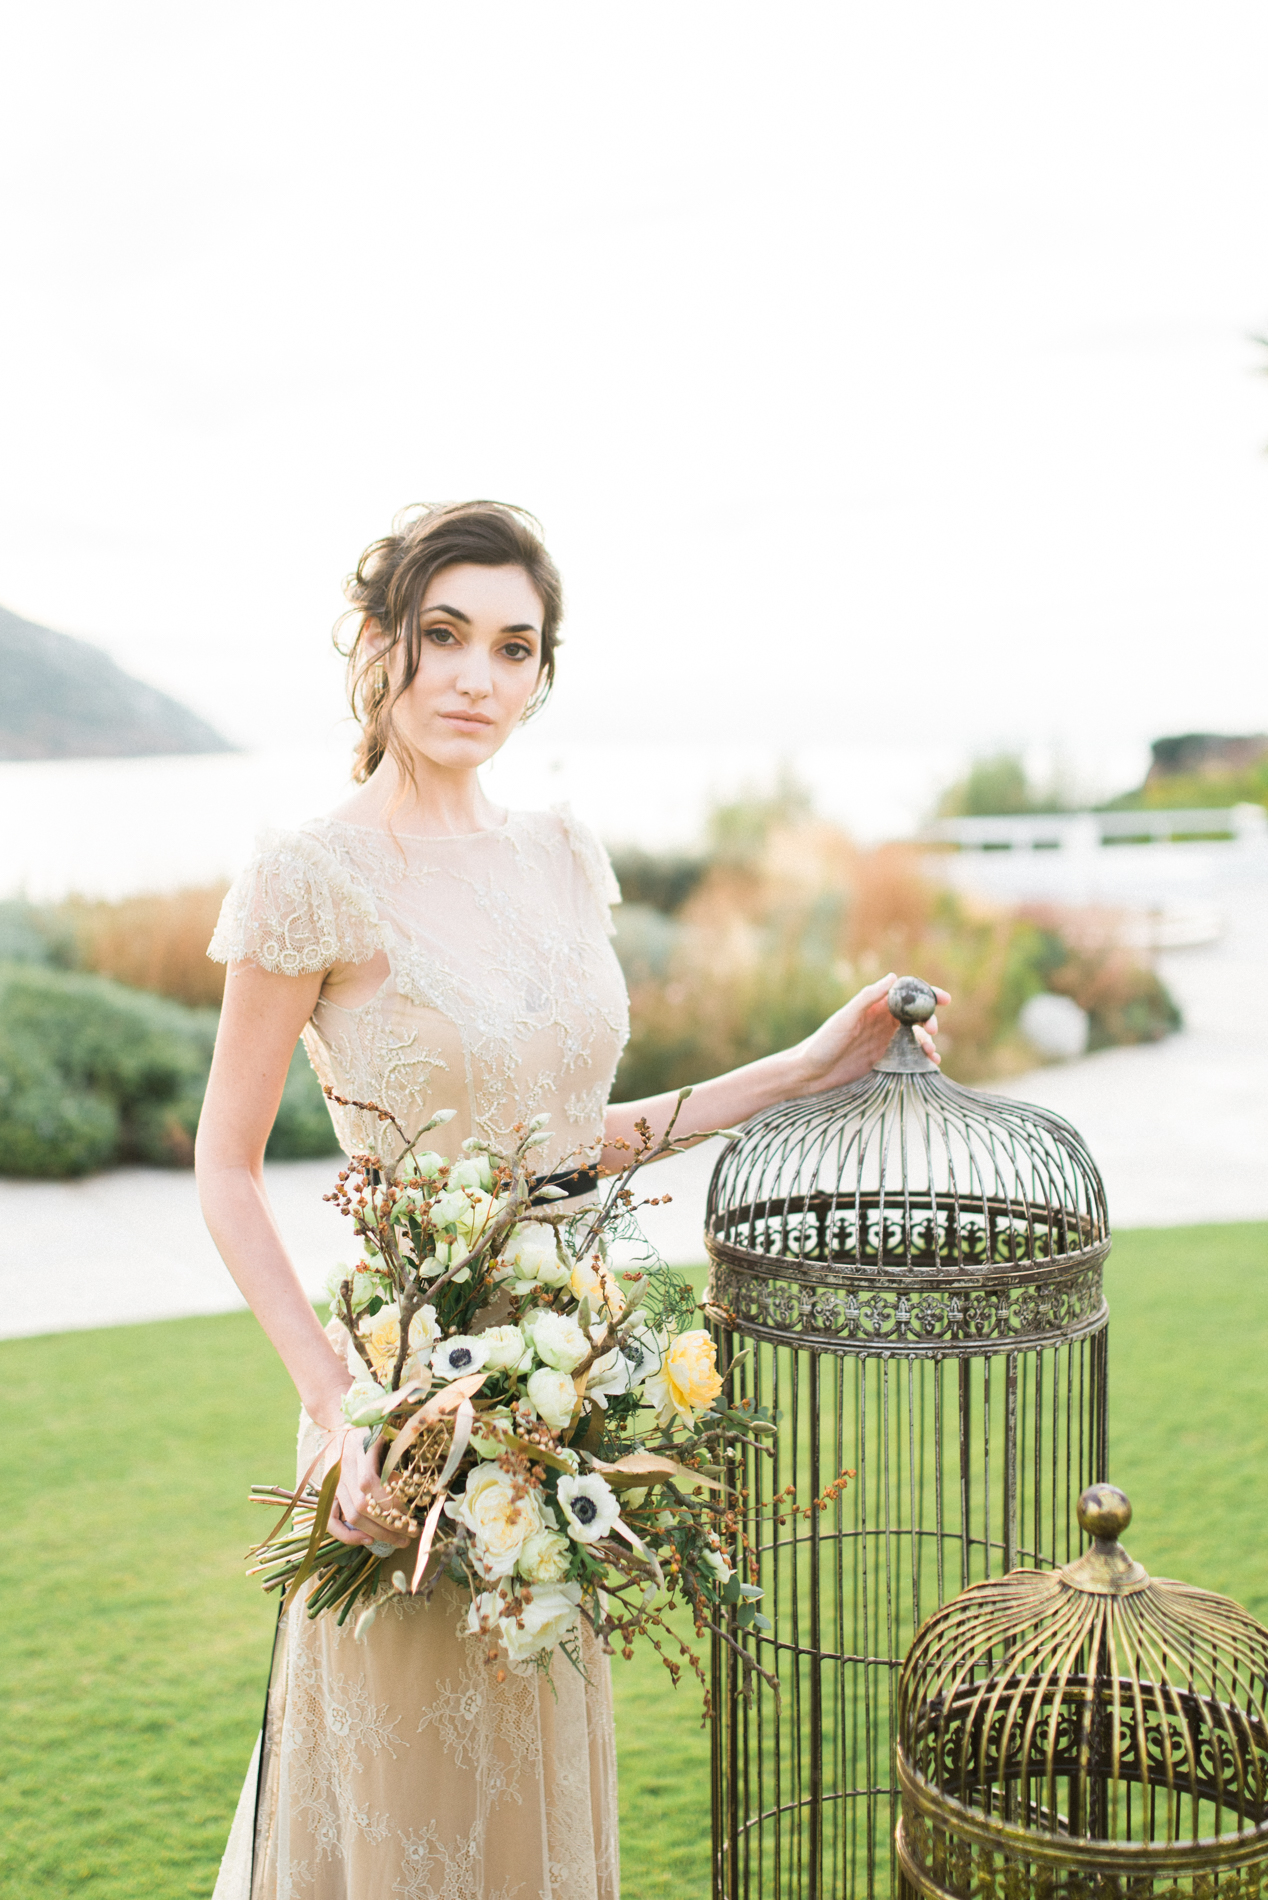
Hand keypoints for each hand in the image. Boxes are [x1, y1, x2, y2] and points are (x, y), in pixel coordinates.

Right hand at [322, 1425, 411, 1549]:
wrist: (336, 1422)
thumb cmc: (367, 1428)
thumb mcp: (384, 1434)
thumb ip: (393, 1458)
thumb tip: (408, 1485)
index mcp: (357, 1452)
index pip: (371, 1485)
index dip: (391, 1502)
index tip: (412, 1513)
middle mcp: (343, 1470)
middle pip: (363, 1506)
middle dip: (390, 1524)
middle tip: (411, 1533)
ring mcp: (334, 1484)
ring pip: (352, 1516)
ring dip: (378, 1533)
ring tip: (399, 1540)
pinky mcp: (328, 1494)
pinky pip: (331, 1521)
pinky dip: (347, 1535)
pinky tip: (367, 1540)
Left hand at [788, 973, 950, 1097]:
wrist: (809, 1073)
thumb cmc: (823, 1043)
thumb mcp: (845, 1019)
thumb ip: (868, 998)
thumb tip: (892, 977)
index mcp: (874, 1006)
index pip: (905, 994)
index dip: (927, 994)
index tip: (944, 999)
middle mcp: (881, 1021)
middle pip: (915, 1015)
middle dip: (930, 1020)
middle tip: (932, 1031)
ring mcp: (884, 1041)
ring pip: (916, 1036)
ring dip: (928, 1041)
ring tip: (932, 1053)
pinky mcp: (884, 1060)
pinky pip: (910, 1055)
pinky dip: (923, 1057)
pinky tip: (931, 1063)